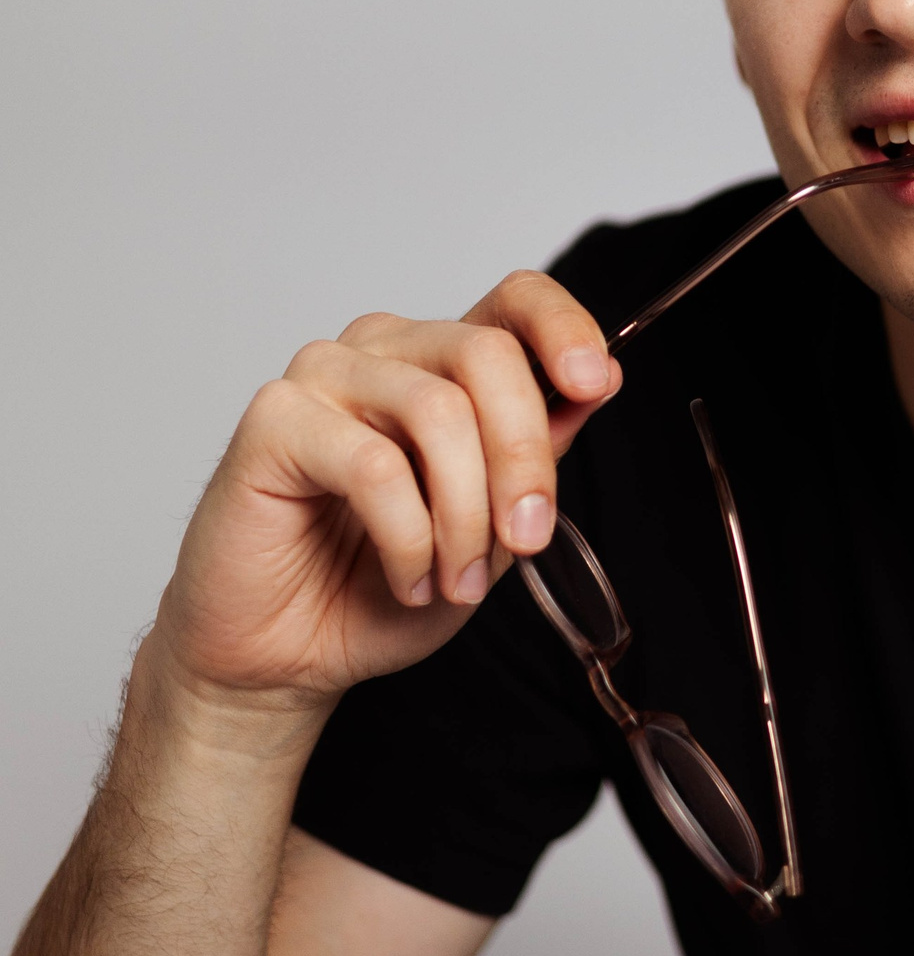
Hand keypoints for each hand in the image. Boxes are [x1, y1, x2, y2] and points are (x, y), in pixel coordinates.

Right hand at [146, 272, 620, 726]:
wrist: (286, 654)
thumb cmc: (377, 587)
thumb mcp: (491, 530)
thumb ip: (536, 456)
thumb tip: (595, 389)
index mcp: (442, 365)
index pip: (513, 301)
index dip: (564, 326)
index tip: (595, 384)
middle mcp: (385, 353)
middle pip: (487, 354)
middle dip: (524, 457)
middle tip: (527, 539)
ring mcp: (324, 377)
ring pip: (438, 410)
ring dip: (466, 514)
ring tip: (457, 580)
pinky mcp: (275, 420)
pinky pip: (375, 465)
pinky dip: (409, 538)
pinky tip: (407, 579)